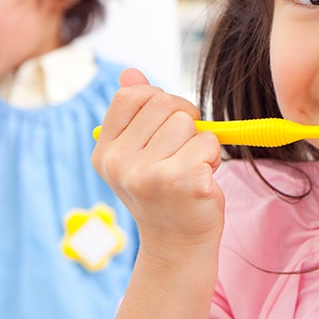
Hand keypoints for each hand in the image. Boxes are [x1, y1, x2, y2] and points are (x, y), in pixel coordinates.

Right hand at [91, 68, 224, 256]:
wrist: (178, 246)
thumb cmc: (164, 193)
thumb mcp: (140, 152)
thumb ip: (136, 113)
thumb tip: (130, 72)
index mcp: (105, 151)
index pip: (131, 95)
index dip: (158, 101)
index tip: (167, 124)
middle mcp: (119, 163)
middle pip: (166, 104)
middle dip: (185, 121)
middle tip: (183, 153)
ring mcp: (148, 173)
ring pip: (189, 122)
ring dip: (200, 143)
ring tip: (190, 170)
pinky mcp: (181, 180)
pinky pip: (208, 142)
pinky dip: (213, 158)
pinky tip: (201, 182)